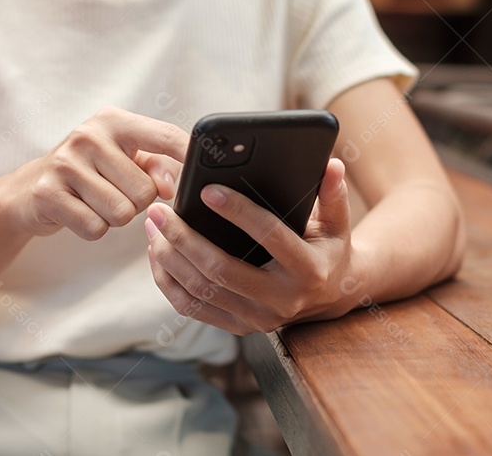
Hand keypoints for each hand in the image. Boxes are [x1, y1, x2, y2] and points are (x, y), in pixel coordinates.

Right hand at [0, 107, 186, 239]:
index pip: (166, 137)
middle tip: (113, 193)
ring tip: (95, 202)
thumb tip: (173, 186)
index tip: (209, 170)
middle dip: (137, 203)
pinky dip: (93, 229)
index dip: (191, 156)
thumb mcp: (125, 160)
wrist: (28, 190)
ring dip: (114, 218)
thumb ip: (157, 166)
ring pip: (122, 213)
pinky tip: (79, 212)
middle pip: (145, 191)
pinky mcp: (48, 193)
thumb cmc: (90, 173)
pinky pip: (96, 228)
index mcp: (114, 121)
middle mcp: (88, 135)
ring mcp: (65, 163)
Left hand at [144, 158, 360, 333]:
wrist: (330, 298)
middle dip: (185, 238)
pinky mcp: (239, 327)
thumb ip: (333, 194)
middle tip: (159, 210)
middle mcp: (283, 300)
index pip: (269, 236)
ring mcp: (258, 319)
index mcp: (308, 270)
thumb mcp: (337, 223)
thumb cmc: (328, 250)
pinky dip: (169, 282)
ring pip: (202, 290)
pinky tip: (158, 254)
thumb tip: (332, 164)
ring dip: (171, 258)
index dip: (237, 212)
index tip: (206, 190)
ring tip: (153, 227)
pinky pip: (193, 308)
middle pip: (221, 270)